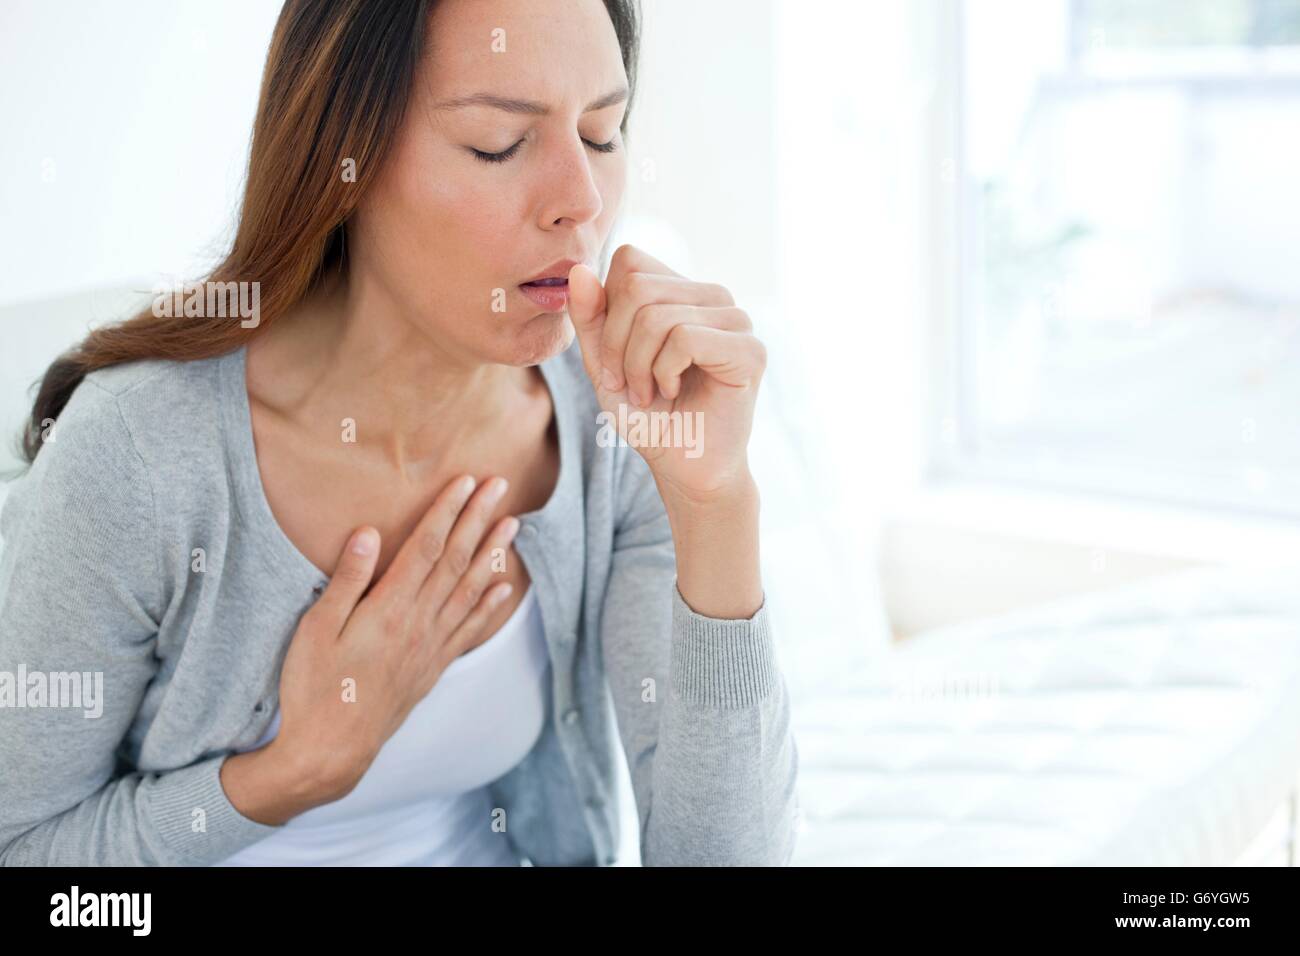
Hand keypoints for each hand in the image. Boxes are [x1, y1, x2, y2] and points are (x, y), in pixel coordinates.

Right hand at [266, 473, 519, 799]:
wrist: (332, 750)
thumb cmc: (315, 688)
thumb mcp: (316, 630)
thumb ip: (345, 580)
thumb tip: (368, 533)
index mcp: (389, 608)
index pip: (427, 547)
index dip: (448, 511)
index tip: (465, 481)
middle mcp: (419, 623)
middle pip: (456, 560)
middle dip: (479, 519)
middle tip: (500, 487)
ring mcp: (431, 647)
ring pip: (470, 590)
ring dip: (493, 554)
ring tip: (513, 525)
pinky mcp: (433, 667)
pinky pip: (469, 630)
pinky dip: (489, 606)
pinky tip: (504, 589)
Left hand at [567, 244, 765, 503]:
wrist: (682, 466)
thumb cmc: (648, 415)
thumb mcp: (603, 363)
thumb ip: (590, 317)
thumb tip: (579, 269)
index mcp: (682, 290)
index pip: (630, 261)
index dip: (607, 310)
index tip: (611, 358)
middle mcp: (713, 297)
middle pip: (638, 286)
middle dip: (616, 343)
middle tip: (626, 383)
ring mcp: (736, 320)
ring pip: (658, 315)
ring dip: (638, 364)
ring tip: (648, 392)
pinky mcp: (751, 350)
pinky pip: (685, 338)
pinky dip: (663, 372)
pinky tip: (673, 392)